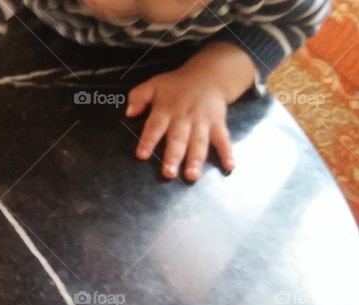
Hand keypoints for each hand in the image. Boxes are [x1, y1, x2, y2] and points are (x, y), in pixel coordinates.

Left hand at [125, 43, 255, 180]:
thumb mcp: (154, 84)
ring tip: (192, 175)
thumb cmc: (178, 85)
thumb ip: (138, 97)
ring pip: (198, 143)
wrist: (209, 75)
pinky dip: (227, 153)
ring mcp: (202, 122)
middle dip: (173, 157)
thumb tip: (129, 112)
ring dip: (195, 159)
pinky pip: (223, 140)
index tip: (142, 155)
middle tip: (168, 173)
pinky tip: (229, 166)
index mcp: (166, 110)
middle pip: (178, 139)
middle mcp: (184, 118)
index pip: (155, 126)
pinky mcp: (218, 124)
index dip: (148, 140)